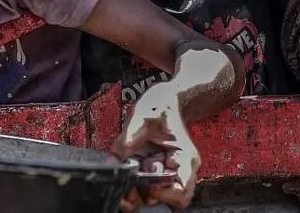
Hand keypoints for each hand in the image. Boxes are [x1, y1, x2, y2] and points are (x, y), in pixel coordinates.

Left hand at [113, 83, 200, 211]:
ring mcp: (166, 173)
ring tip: (124, 177)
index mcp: (185, 157)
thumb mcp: (143, 116)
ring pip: (154, 197)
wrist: (163, 101)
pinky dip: (133, 188)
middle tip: (128, 181)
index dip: (162, 192)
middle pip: (166, 199)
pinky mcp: (154, 173)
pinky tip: (124, 176)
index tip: (145, 180)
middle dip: (144, 192)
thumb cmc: (160, 106)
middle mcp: (179, 170)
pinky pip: (145, 190)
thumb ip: (129, 138)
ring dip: (137, 192)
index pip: (181, 191)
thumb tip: (114, 159)